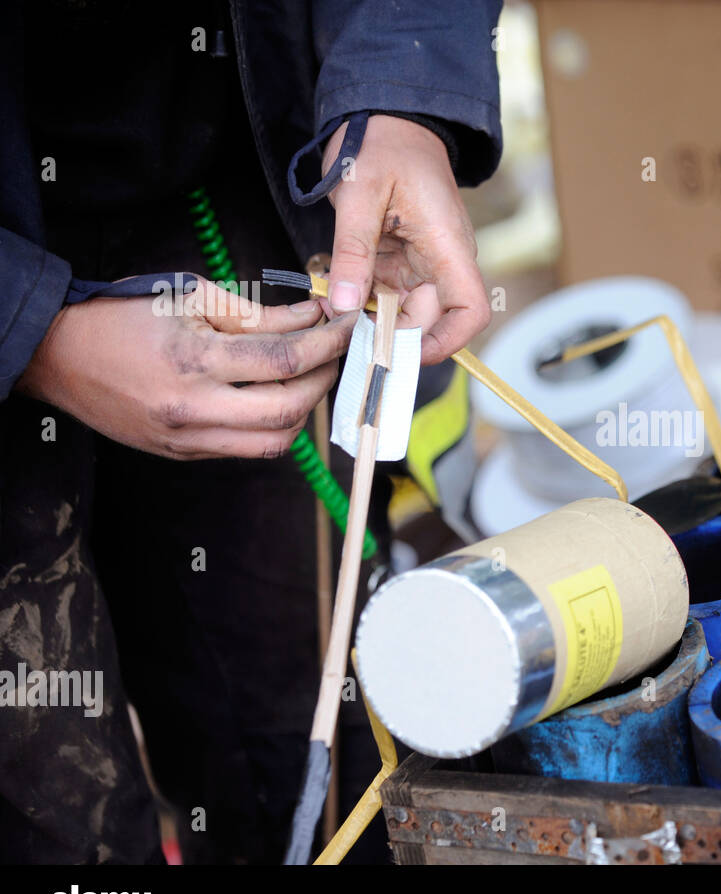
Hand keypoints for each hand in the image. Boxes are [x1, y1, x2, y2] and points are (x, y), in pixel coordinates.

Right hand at [16, 279, 355, 459]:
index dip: (328, 344)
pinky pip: (246, 449)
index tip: (348, 326)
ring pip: (275, 442)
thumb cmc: (120, 316)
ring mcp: (188, 439)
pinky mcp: (183, 454)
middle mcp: (193, 409)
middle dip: (326, 378)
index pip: (285, 361)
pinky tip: (277, 397)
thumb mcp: (189, 297)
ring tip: (310, 375)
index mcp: (194, 361)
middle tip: (335, 351)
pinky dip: (274, 425)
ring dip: (305, 410)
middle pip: (290, 408)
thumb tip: (312, 318)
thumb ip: (256, 314)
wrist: (57, 356)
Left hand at [322, 114, 488, 364]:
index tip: (404, 352)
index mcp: (447, 245)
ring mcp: (422, 262)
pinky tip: (332, 291)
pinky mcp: (401, 259)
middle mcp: (442, 260)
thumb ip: (353, 251)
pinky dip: (359, 297)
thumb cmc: (382, 142)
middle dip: (388, 333)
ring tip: (329, 306)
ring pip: (401, 310)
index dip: (446, 341)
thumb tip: (345, 307)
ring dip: (367, 316)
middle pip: (429, 319)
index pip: (470, 310)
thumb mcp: (359, 192)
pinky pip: (385, 293)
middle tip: (342, 333)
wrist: (387, 115)